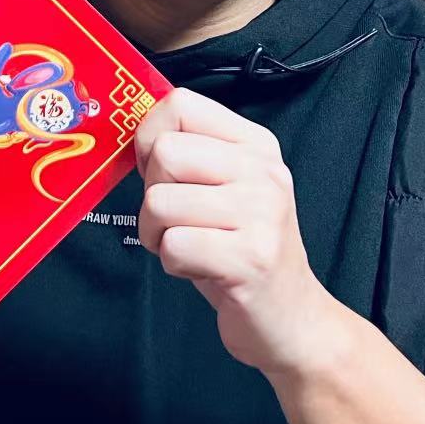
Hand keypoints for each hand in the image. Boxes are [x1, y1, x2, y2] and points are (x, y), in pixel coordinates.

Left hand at [135, 88, 344, 379]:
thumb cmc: (242, 250)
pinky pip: (173, 246)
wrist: (292, 319)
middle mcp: (263, 171)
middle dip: (151, 194)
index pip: (181, 104)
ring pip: (160, 202)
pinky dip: (172, 264)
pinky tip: (200, 269)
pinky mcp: (250, 259)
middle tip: (174, 220)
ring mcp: (261, 214)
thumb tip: (133, 131)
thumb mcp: (226, 189)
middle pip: (165, 152)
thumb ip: (190, 155)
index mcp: (255, 145)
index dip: (149, 136)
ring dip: (157, 234)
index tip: (156, 170)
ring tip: (188, 247)